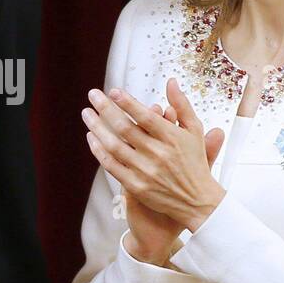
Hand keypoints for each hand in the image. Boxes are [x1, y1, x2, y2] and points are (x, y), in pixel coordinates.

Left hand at [82, 78, 226, 232]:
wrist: (197, 201)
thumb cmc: (195, 162)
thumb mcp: (195, 131)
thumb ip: (182, 105)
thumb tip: (170, 81)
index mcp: (172, 138)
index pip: (145, 116)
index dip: (127, 102)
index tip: (112, 91)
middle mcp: (158, 154)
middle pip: (125, 128)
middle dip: (105, 109)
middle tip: (93, 95)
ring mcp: (145, 171)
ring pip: (114, 145)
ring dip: (97, 127)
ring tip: (86, 113)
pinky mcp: (136, 186)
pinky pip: (111, 165)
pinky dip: (99, 150)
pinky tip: (91, 137)